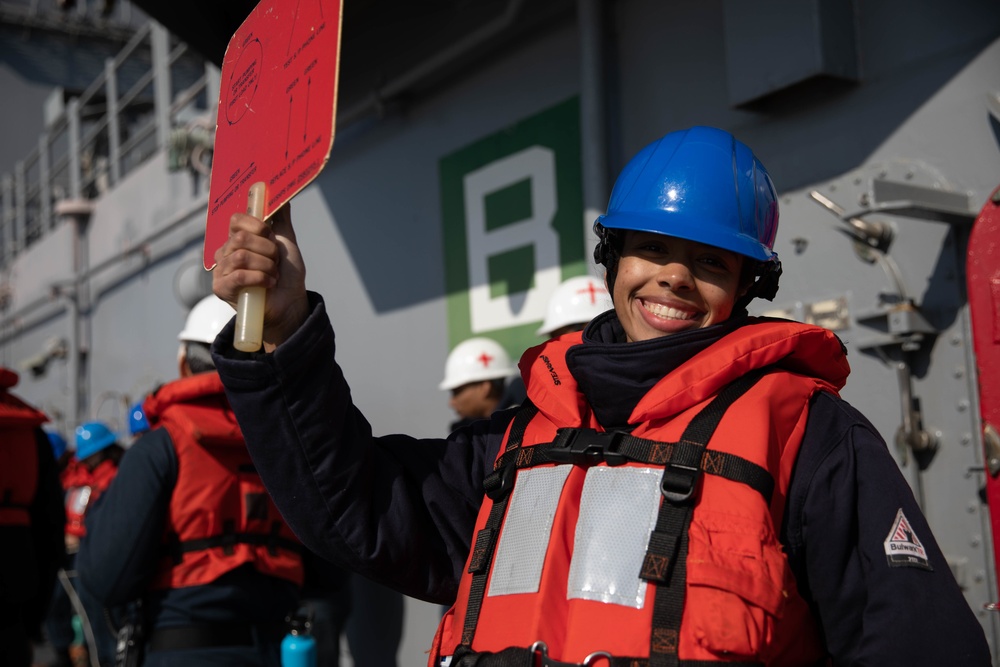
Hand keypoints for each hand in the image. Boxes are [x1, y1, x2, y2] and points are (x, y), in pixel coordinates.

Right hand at [212, 203, 308, 349]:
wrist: (290, 302)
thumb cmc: (286, 274)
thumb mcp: (286, 242)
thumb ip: (281, 219)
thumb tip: (283, 195)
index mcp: (238, 238)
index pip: (237, 219)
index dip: (257, 225)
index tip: (270, 235)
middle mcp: (226, 252)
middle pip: (241, 238)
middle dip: (267, 250)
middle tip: (275, 262)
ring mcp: (221, 270)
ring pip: (241, 257)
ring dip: (266, 266)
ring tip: (273, 275)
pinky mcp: (221, 288)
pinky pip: (238, 275)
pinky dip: (260, 278)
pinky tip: (269, 284)